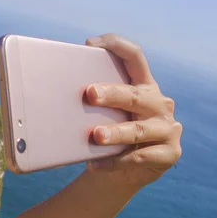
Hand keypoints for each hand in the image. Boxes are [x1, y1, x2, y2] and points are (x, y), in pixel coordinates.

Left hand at [84, 33, 182, 187]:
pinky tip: (94, 164)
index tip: (89, 44)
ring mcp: (168, 129)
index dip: (116, 46)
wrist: (121, 173)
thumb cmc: (107, 136)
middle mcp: (159, 103)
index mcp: (144, 86)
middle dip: (112, 93)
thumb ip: (90, 100)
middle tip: (89, 93)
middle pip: (135, 95)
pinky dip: (114, 162)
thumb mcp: (102, 115)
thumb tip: (46, 85)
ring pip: (138, 129)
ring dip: (115, 132)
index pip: (134, 57)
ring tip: (95, 136)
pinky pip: (138, 158)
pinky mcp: (169, 153)